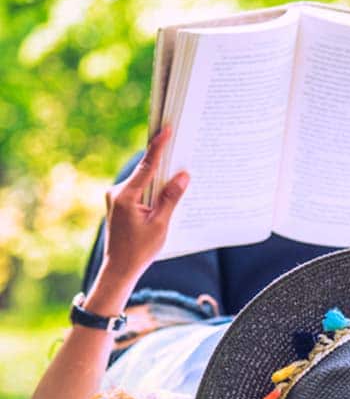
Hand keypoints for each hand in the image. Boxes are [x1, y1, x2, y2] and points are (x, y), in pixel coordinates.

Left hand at [99, 127, 189, 281]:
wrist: (119, 269)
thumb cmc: (140, 250)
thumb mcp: (160, 224)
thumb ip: (171, 198)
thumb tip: (183, 175)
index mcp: (125, 196)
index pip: (146, 166)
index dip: (158, 147)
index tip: (166, 129)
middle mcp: (118, 193)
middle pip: (146, 171)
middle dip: (164, 160)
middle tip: (180, 143)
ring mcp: (117, 198)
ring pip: (144, 180)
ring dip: (160, 176)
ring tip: (180, 167)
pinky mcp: (121, 203)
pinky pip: (141, 189)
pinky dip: (154, 187)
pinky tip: (169, 188)